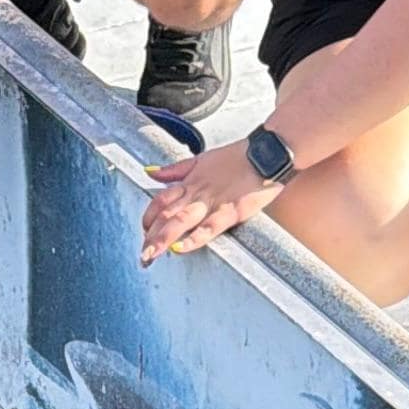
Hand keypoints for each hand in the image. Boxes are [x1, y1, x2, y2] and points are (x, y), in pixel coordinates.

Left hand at [140, 138, 280, 262]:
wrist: (267, 152)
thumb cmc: (238, 157)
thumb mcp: (201, 159)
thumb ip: (174, 169)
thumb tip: (149, 171)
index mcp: (189, 181)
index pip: (160, 200)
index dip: (148, 216)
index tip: (144, 231)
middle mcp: (196, 193)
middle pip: (166, 214)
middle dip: (151, 236)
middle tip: (142, 256)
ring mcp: (212, 202)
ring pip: (181, 221)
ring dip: (163, 239)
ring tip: (151, 255)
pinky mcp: (231, 211)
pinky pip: (209, 227)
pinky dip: (193, 238)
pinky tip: (180, 249)